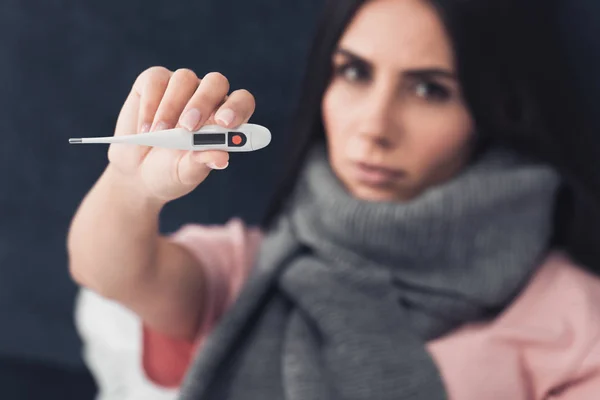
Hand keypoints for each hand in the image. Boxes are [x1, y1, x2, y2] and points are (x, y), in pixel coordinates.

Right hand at [107, 67, 255, 202]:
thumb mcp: (186, 173)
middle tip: (188, 127)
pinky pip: (155, 81)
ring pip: (184, 79)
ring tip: (158, 134)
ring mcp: (182, 86)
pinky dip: (149, 105)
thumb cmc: (170, 171)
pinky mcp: (153, 82)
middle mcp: (207, 97)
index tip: (224, 124)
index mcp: (225, 119)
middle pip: (215, 82)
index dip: (237, 108)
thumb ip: (202, 163)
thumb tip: (222, 158)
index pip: (242, 101)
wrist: (136, 172)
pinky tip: (145, 128)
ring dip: (171, 107)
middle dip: (203, 102)